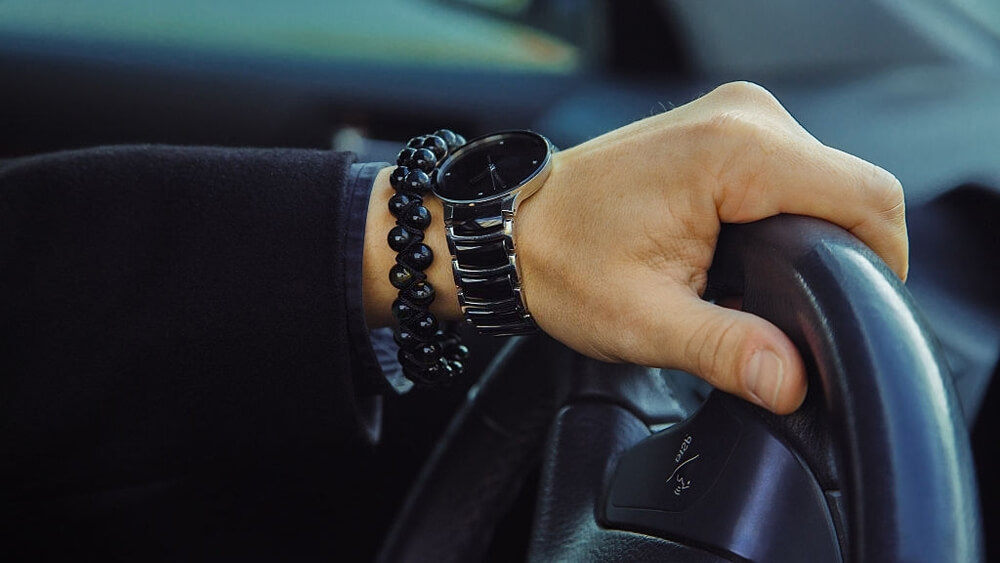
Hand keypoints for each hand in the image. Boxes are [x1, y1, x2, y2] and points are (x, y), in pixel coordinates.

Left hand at [514, 81, 906, 413]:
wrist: (515, 229)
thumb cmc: (563, 263)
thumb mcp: (644, 320)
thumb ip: (725, 350)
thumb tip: (791, 380)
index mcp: (733, 152)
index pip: (866, 198)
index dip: (875, 265)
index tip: (847, 313)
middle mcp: (744, 118)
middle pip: (853, 191)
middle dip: (836, 257)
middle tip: (776, 309)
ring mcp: (737, 118)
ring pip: (827, 185)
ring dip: (810, 240)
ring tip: (751, 284)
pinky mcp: (728, 131)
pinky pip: (794, 177)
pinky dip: (787, 220)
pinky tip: (744, 256)